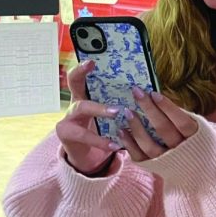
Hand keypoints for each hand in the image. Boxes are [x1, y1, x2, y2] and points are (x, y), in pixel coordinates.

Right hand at [56, 59, 123, 174]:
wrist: (88, 157)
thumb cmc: (104, 131)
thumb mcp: (112, 116)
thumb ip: (121, 103)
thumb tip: (147, 93)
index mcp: (86, 95)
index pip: (83, 75)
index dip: (83, 66)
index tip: (92, 59)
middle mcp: (75, 102)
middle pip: (74, 83)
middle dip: (80, 73)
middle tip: (92, 65)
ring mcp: (68, 118)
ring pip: (81, 107)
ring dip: (99, 108)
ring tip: (116, 111)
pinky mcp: (67, 135)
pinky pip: (84, 135)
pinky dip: (101, 140)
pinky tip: (114, 145)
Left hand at [115, 87, 198, 163]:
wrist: (203, 172)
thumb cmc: (200, 142)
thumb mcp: (201, 128)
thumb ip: (185, 116)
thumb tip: (160, 99)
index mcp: (197, 138)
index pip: (182, 122)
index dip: (168, 108)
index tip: (154, 93)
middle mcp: (182, 151)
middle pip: (164, 130)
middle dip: (149, 109)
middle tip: (137, 93)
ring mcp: (168, 161)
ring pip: (150, 146)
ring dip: (136, 128)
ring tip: (128, 112)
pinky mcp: (156, 168)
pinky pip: (140, 157)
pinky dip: (129, 145)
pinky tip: (122, 131)